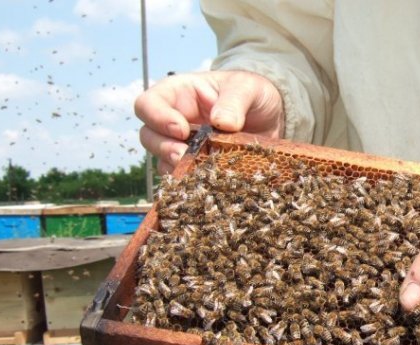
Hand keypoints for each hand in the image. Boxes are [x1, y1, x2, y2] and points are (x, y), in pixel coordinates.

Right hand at [134, 70, 284, 173]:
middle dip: (164, 148)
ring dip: (176, 169)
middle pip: (148, 136)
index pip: (148, 104)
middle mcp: (175, 120)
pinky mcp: (197, 166)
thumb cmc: (253, 93)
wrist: (270, 117)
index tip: (181, 130)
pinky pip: (183, 179)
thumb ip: (234, 101)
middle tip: (184, 157)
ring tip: (198, 171)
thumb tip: (221, 123)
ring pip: (162, 160)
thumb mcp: (249, 88)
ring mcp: (184, 145)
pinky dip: (192, 183)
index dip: (157, 118)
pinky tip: (209, 183)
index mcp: (179, 94)